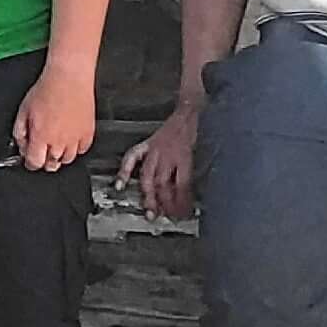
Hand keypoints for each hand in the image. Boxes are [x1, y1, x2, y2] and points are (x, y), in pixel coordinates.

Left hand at [15, 55, 96, 174]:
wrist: (69, 77)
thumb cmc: (48, 89)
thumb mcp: (23, 110)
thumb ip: (19, 133)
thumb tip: (22, 146)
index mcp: (41, 137)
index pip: (34, 163)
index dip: (30, 161)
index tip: (30, 156)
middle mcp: (59, 142)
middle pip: (51, 165)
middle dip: (44, 159)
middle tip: (42, 147)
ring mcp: (76, 139)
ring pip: (67, 160)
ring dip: (60, 155)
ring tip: (56, 141)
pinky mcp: (88, 133)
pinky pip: (82, 150)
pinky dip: (76, 147)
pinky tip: (70, 137)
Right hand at [126, 98, 202, 222]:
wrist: (192, 108)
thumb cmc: (199, 130)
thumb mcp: (206, 152)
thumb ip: (198, 172)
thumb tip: (197, 194)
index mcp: (186, 157)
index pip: (182, 186)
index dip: (182, 203)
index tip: (184, 215)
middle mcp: (169, 155)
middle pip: (164, 184)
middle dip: (165, 204)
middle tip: (167, 217)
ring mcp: (156, 150)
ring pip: (148, 177)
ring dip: (148, 196)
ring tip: (149, 211)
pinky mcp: (147, 144)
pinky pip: (132, 158)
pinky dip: (124, 172)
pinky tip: (120, 184)